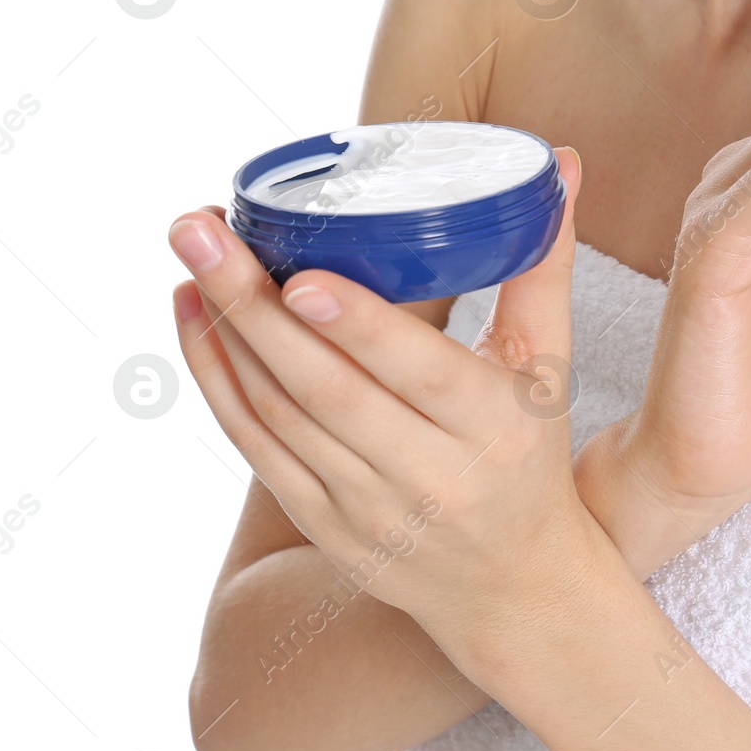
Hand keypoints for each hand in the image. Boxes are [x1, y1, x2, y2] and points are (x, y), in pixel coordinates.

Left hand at [169, 148, 600, 659]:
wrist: (514, 587)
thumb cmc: (532, 454)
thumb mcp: (550, 366)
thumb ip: (543, 265)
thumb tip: (561, 163)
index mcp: (493, 426)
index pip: (418, 374)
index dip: (357, 327)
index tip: (300, 276)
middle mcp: (430, 475)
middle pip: (325, 390)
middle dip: (251, 305)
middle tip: (199, 227)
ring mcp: (367, 508)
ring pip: (278, 417)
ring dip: (223, 336)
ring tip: (189, 256)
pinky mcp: (322, 526)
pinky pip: (256, 451)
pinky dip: (218, 384)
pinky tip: (193, 321)